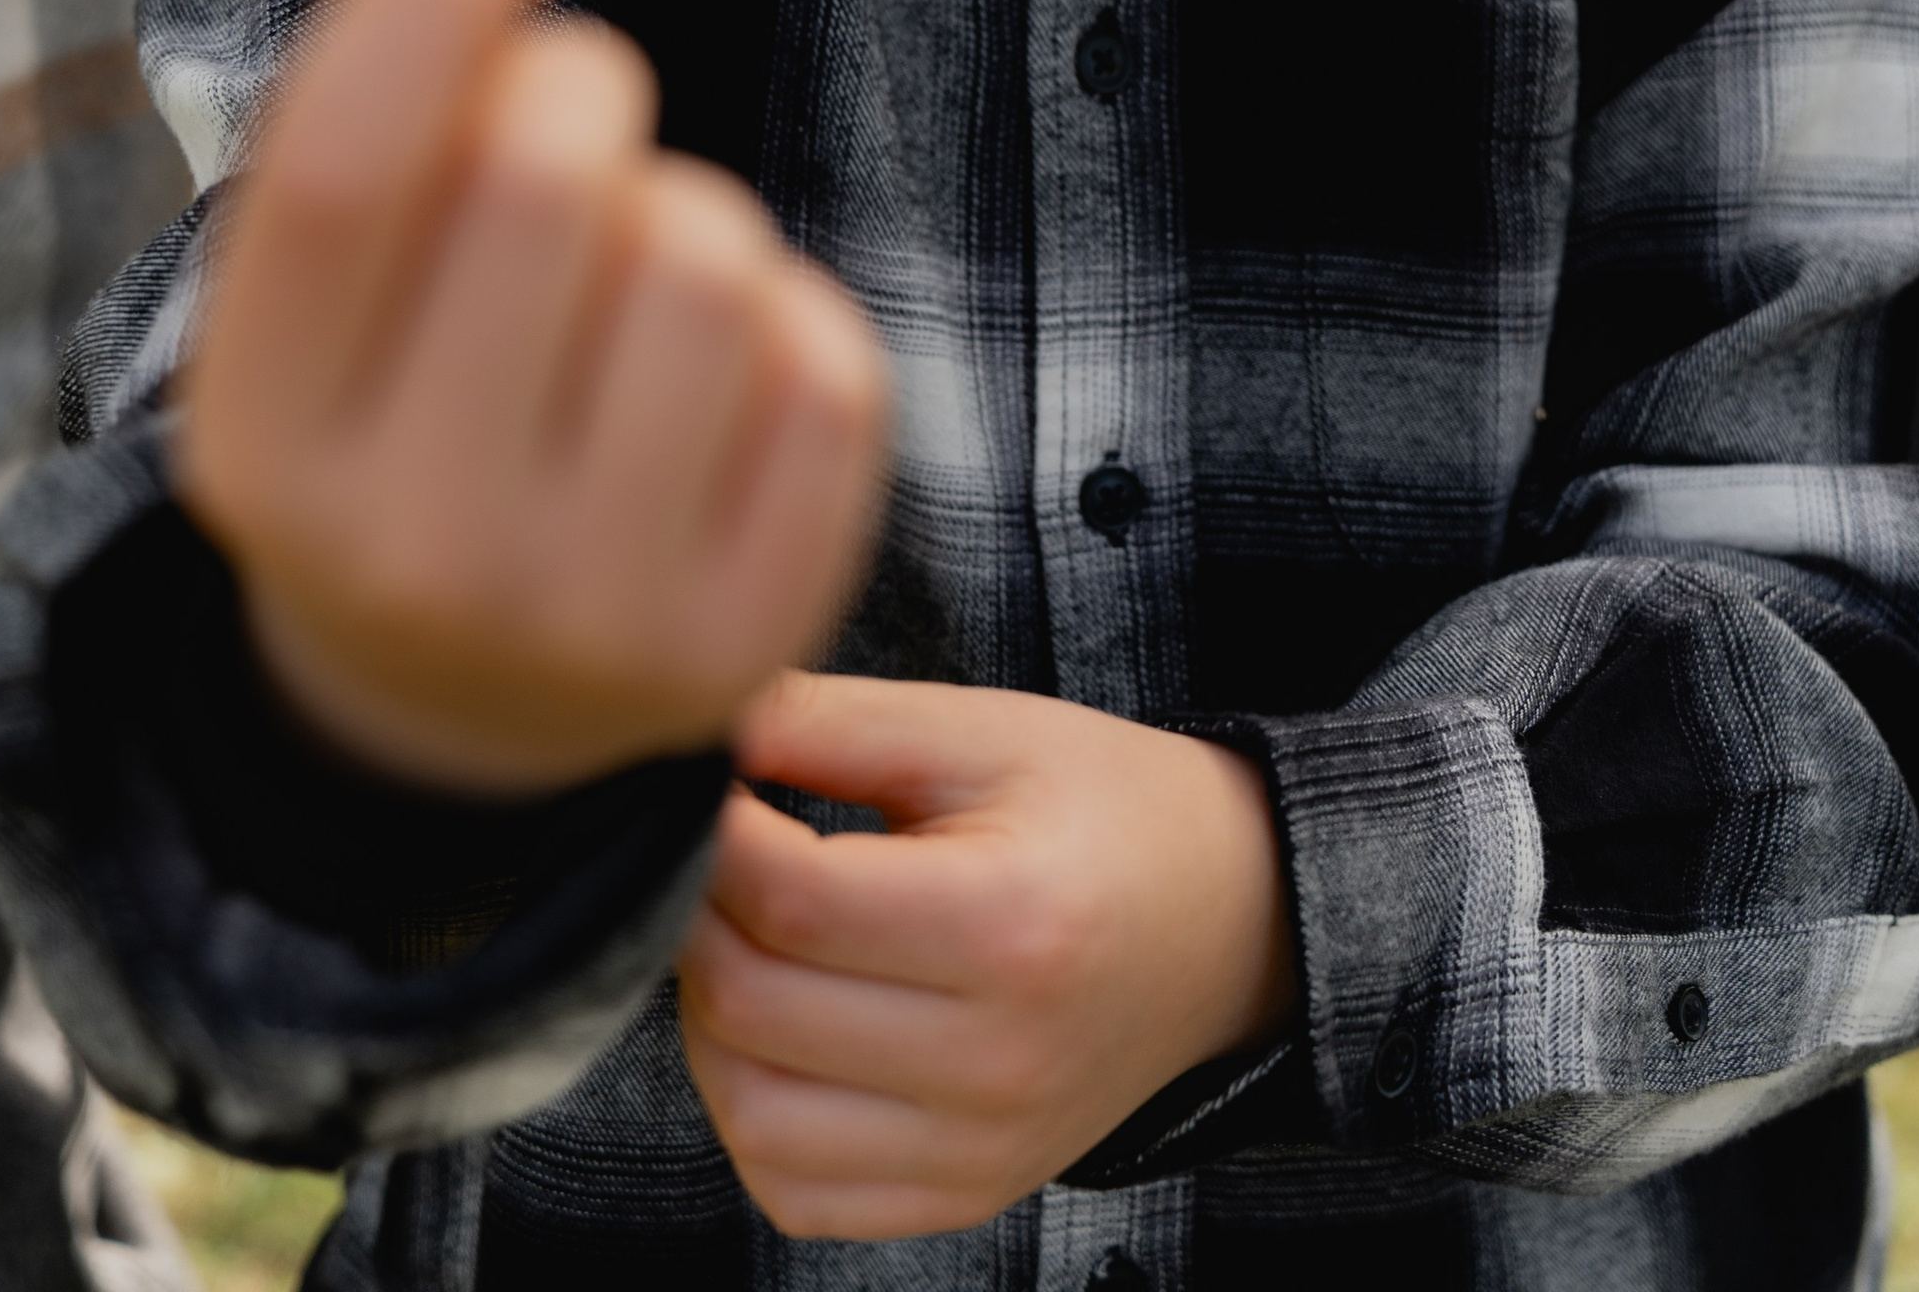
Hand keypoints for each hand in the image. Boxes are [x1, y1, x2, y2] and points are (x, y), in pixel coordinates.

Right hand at [177, 0, 890, 797]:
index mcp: (260, 451)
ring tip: (628, 285)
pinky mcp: (755, 632)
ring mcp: (594, 615)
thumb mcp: (311, 316)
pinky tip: (711, 383)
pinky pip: (825, 359)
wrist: (462, 726)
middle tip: (565, 115)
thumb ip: (374, 133)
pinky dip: (784, 318)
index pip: (338, 178)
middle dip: (578, 83)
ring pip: (707, 256)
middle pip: (543, 180)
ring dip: (686, 212)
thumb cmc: (389, 427)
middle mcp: (413, 548)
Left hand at [676, 669, 1296, 1237]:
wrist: (1226, 923)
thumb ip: (831, 723)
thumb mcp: (982, 729)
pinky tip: (780, 1030)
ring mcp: (981, 1149)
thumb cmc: (1102, 808)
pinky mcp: (964, 1195)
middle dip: (694, 916)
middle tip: (715, 853)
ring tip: (743, 938)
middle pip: (752, 1008)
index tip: (703, 785)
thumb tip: (692, 731)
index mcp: (1010, 923)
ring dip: (708, 1021)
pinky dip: (753, 1113)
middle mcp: (997, 1060)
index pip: (791, 901)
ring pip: (752, 1116)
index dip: (713, 835)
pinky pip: (796, 1191)